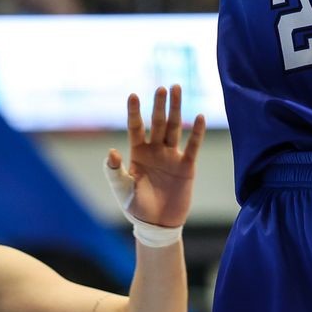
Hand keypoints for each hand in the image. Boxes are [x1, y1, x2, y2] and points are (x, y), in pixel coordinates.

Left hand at [107, 85, 205, 228]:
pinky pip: (192, 146)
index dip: (134, 112)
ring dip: (177, 109)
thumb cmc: (136, 207)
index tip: (133, 95)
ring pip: (175, 128)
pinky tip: (200, 117)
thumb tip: (111, 151)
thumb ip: (114, 171)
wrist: (158, 225)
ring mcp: (171, 156)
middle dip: (160, 105)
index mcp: (137, 153)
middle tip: (163, 87)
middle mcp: (155, 150)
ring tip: (178, 89)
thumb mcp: (121, 189)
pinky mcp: (186, 166)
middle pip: (158, 122)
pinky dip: (197, 132)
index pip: (135, 127)